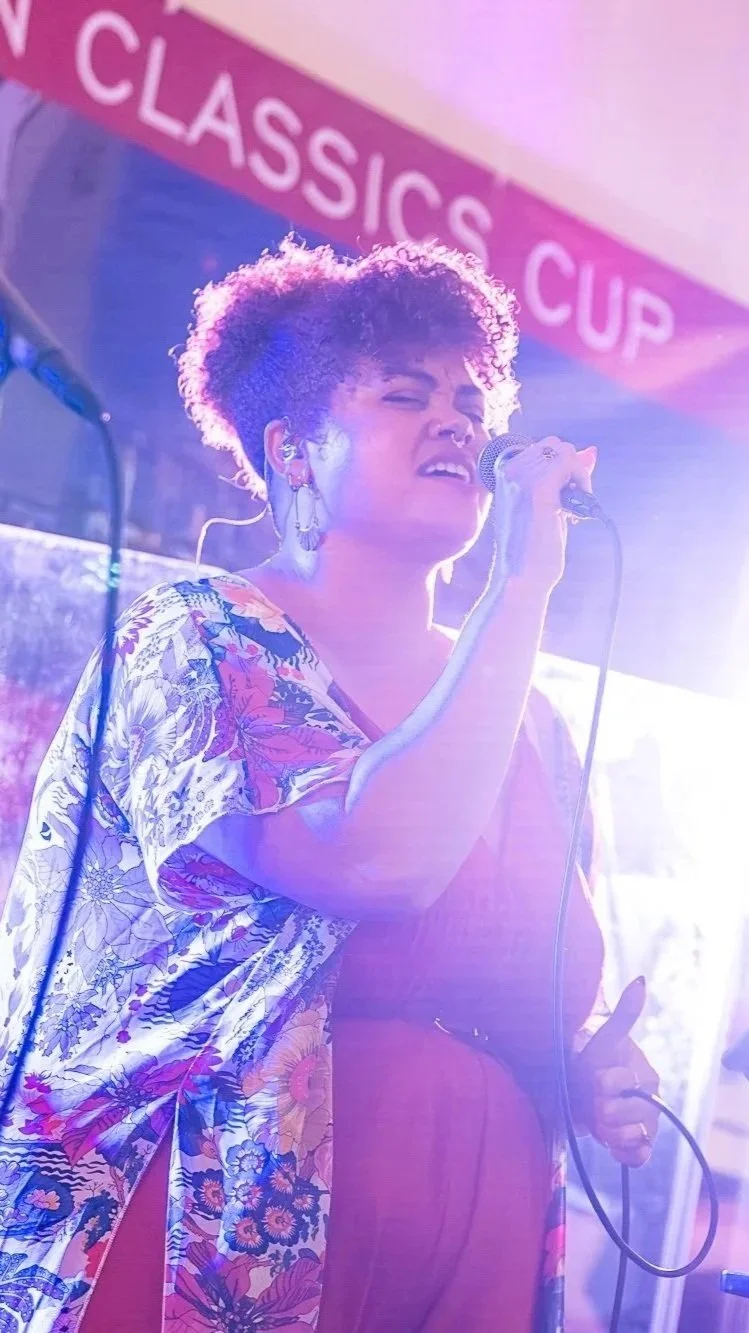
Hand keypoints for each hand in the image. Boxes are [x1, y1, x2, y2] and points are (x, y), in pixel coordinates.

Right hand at [492, 436, 596, 590]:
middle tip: (572, 501)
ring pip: (565, 451)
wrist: (520, 578)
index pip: (543, 448)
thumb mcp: (548, 505)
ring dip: (578, 476)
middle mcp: (510, 471)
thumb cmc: (532, 549)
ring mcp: (522, 477)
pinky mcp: (539, 489)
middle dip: (571, 468)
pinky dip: (582, 482)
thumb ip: (564, 478)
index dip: (562, 467)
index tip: (566, 495)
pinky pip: (571, 464)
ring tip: (573, 507)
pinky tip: (575, 509)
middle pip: (556, 445)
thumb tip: (590, 451)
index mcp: (504, 474)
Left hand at [572, 977, 659, 1167]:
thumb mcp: (603, 1037)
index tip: (591, 1079)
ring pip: (637, 1135)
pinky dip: (624, 1153)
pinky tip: (610, 1143)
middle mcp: (649, 1100)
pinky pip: (639, 1157)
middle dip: (604, 1109)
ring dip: (611, 1132)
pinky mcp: (636, 1145)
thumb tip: (641, 981)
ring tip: (597, 1121)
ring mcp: (644, 1124)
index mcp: (644, 1074)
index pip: (626, 1082)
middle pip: (632, 1112)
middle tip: (590, 1103)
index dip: (603, 1083)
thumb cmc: (591, 1060)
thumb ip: (625, 1013)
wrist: (578, 1089)